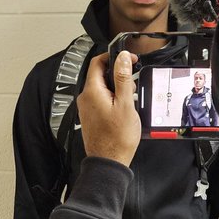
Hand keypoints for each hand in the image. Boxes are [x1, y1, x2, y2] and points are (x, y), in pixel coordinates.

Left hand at [77, 51, 140, 167]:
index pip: (97, 62)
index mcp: (92, 91)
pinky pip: (101, 99)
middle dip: (118, 74)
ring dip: (117, 88)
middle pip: (100, 74)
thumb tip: (123, 58)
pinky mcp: (91, 116)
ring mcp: (87, 107)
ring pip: (102, 87)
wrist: (109, 162)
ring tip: (129, 100)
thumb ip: (123, 78)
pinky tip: (123, 109)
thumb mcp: (125, 104)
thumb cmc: (117, 138)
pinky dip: (113, 98)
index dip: (114, 56)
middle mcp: (85, 98)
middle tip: (132, 83)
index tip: (129, 59)